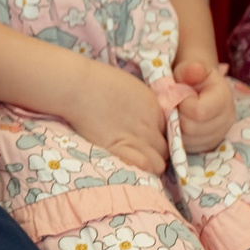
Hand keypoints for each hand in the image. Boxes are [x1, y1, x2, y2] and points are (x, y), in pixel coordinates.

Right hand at [58, 59, 169, 174]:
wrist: (79, 86)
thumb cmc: (99, 81)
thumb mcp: (133, 89)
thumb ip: (145, 107)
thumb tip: (146, 118)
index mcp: (155, 109)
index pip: (170, 133)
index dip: (158, 138)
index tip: (148, 139)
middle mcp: (150, 125)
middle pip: (166, 150)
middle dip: (156, 153)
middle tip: (141, 152)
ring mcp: (136, 138)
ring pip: (159, 163)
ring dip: (150, 164)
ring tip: (136, 161)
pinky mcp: (118, 147)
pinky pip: (144, 165)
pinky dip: (141, 169)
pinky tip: (130, 164)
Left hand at [175, 61, 237, 154]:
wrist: (199, 86)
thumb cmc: (192, 76)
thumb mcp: (190, 68)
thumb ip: (190, 69)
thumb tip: (195, 70)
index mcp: (224, 98)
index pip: (199, 112)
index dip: (182, 105)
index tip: (177, 95)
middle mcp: (227, 119)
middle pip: (193, 128)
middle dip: (177, 117)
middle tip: (172, 106)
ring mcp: (220, 134)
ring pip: (189, 140)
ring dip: (176, 128)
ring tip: (175, 113)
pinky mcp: (210, 144)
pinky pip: (189, 147)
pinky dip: (179, 138)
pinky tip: (178, 124)